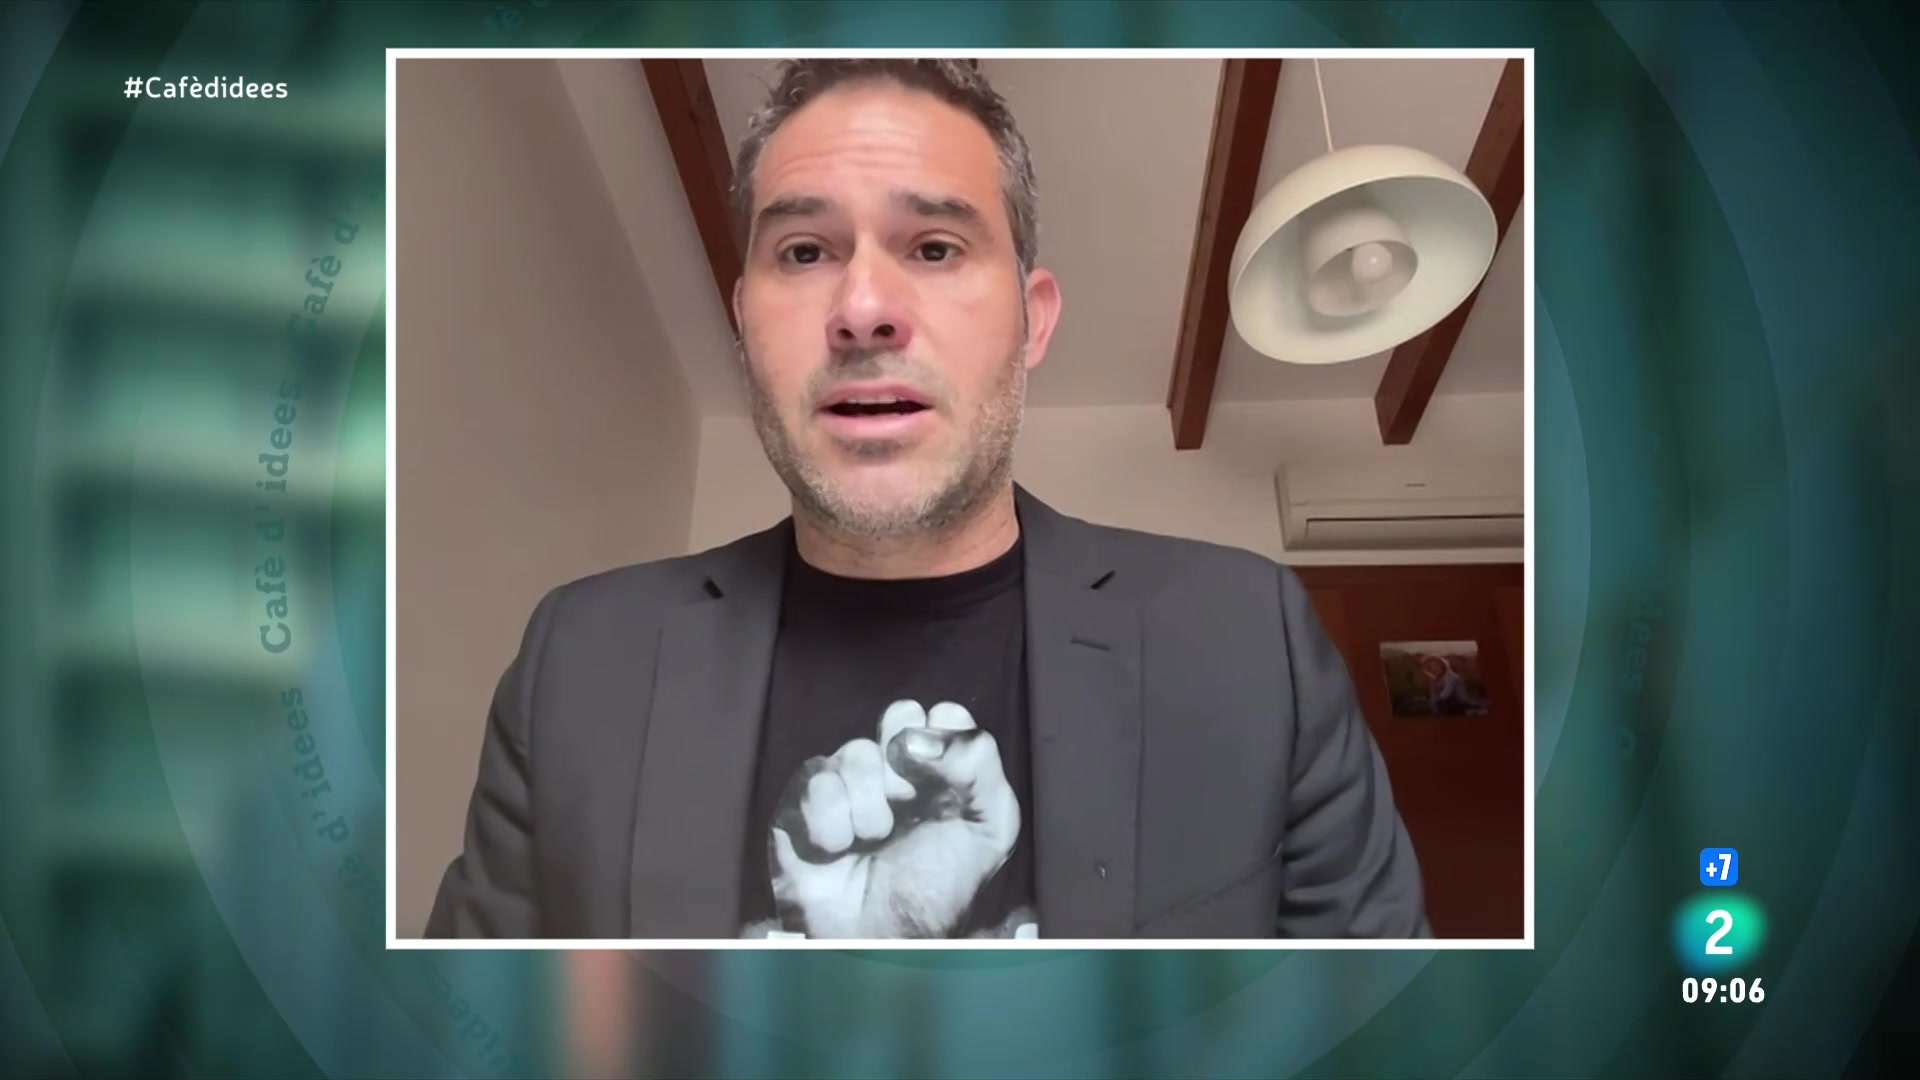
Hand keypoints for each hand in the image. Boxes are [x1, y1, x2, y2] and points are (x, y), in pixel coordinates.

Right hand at [767, 700, 1019, 938]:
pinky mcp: (800, 802)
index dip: (946, 746)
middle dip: (907, 766)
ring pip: (857, 752)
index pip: (943, 714)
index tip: (949, 789)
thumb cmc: (936, 889)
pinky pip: (816, 782)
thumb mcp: (989, 829)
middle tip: (910, 807)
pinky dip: (832, 824)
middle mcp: (890, 766)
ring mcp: (844, 780)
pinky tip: (838, 850)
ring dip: (872, 809)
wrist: (881, 941)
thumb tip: (917, 734)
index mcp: (939, 767)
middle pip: (899, 715)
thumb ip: (979, 766)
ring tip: (873, 843)